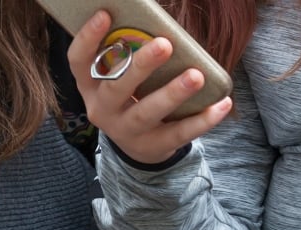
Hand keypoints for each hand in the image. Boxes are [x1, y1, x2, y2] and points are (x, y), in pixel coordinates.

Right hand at [67, 10, 231, 163]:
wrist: (138, 145)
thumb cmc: (131, 96)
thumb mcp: (119, 78)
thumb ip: (127, 54)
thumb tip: (156, 23)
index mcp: (90, 86)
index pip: (79, 62)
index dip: (88, 39)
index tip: (105, 14)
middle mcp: (102, 109)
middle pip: (116, 88)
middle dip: (140, 66)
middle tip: (164, 44)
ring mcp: (125, 131)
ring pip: (146, 113)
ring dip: (172, 94)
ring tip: (196, 76)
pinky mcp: (152, 145)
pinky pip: (178, 134)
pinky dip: (202, 120)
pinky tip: (222, 104)